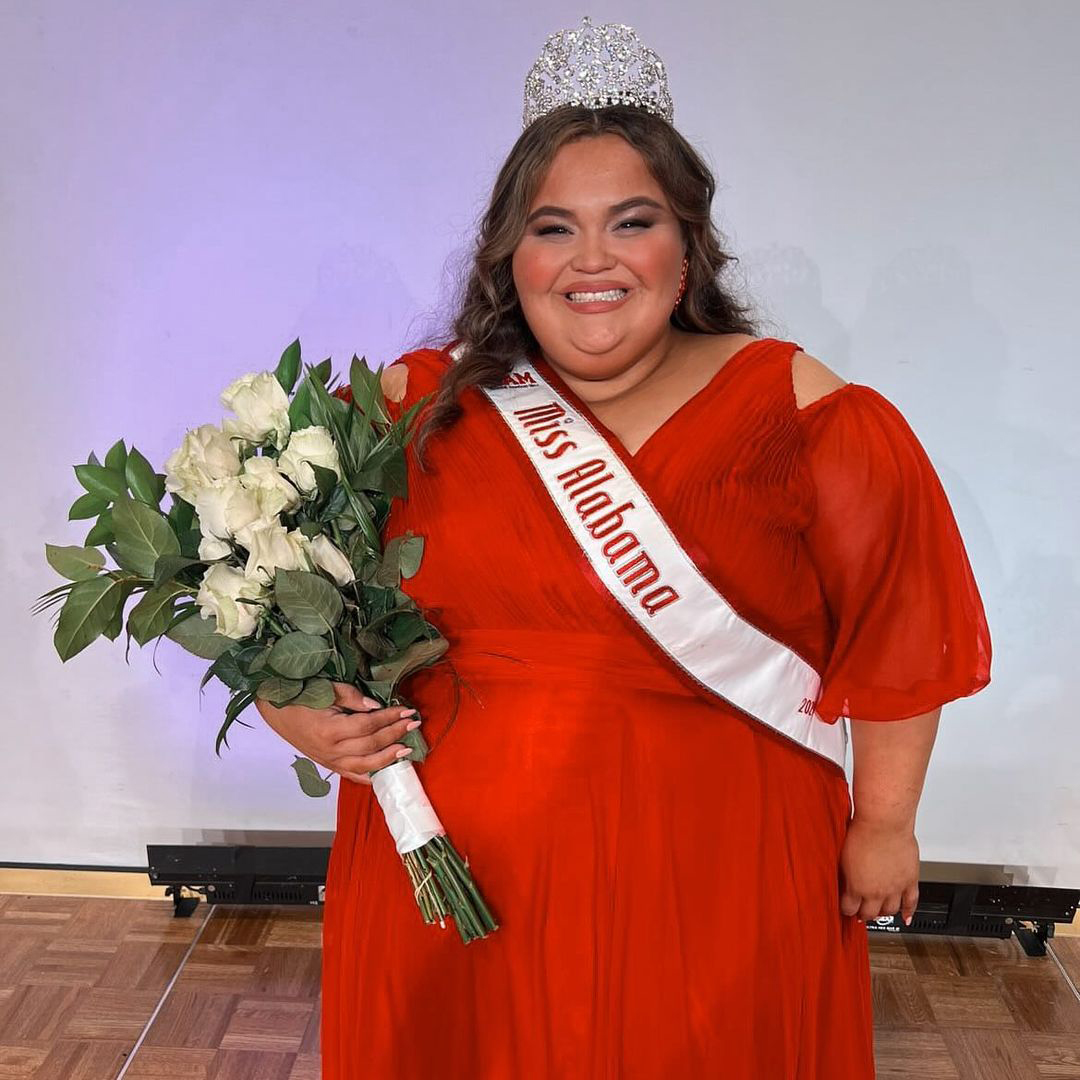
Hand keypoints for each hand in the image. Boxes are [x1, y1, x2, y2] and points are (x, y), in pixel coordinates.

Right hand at [253, 682, 420, 785]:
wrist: (275, 713)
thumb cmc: (300, 698)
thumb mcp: (326, 690)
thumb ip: (352, 698)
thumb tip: (377, 707)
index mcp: (329, 729)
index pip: (368, 725)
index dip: (389, 718)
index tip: (407, 710)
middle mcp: (331, 750)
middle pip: (371, 745)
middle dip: (395, 734)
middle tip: (414, 724)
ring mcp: (329, 761)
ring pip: (365, 765)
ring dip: (389, 757)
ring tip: (408, 749)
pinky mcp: (328, 766)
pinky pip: (352, 775)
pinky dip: (370, 776)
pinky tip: (386, 773)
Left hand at [839, 817, 919, 924]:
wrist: (884, 823)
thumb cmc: (861, 832)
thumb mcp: (843, 856)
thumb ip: (845, 873)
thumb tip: (843, 879)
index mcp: (856, 886)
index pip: (849, 909)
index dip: (846, 909)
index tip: (845, 908)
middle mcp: (876, 892)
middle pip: (870, 914)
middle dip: (864, 914)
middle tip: (861, 912)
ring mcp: (895, 888)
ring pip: (890, 911)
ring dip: (883, 913)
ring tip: (879, 911)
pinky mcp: (910, 881)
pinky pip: (912, 902)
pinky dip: (909, 913)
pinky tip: (906, 917)